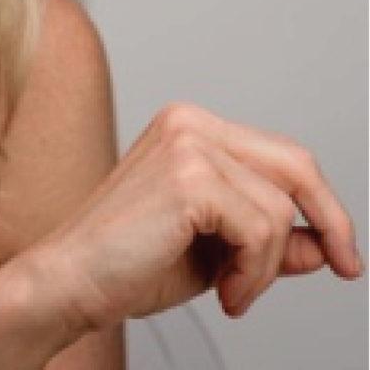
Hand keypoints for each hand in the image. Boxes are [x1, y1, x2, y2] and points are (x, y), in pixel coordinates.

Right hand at [18, 102, 362, 335]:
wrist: (72, 279)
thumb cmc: (128, 264)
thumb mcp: (215, 251)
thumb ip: (266, 238)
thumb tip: (322, 241)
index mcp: (188, 127)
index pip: (282, 155)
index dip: (321, 204)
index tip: (341, 250)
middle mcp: (188, 122)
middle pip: (295, 164)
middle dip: (329, 220)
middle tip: (344, 267)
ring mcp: (187, 143)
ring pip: (278, 210)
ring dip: (266, 268)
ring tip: (232, 292)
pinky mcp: (189, 177)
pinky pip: (261, 231)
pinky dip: (254, 274)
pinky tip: (224, 292)